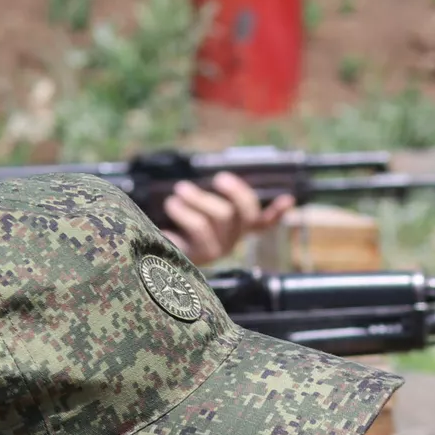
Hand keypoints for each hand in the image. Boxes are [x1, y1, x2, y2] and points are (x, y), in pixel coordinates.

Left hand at [161, 172, 293, 265]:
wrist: (146, 245)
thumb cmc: (174, 217)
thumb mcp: (195, 202)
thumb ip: (211, 194)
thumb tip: (222, 178)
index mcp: (235, 228)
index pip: (262, 223)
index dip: (277, 213)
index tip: (288, 199)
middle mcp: (229, 242)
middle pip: (239, 215)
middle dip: (230, 192)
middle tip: (217, 178)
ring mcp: (213, 251)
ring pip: (213, 220)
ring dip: (193, 200)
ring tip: (176, 195)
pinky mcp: (194, 257)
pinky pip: (194, 232)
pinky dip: (181, 217)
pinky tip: (171, 209)